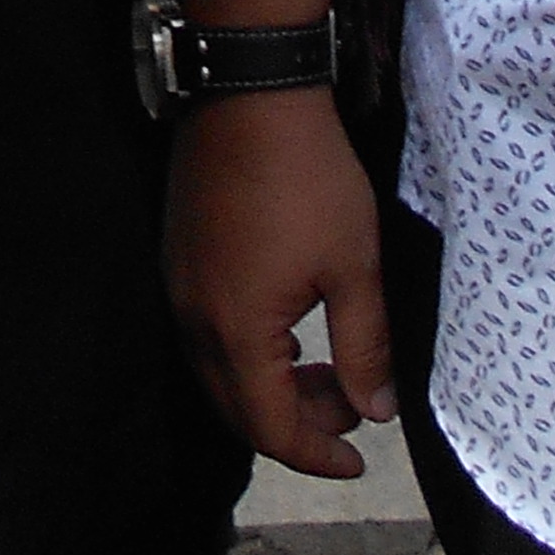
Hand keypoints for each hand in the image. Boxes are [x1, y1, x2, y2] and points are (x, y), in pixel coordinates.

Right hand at [168, 85, 399, 480]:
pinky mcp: (179, 259)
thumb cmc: (310, 178)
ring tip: (328, 371)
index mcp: (237, 330)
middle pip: (237, 409)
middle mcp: (195, 319)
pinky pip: (207, 336)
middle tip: (353, 407)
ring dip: (272, 389)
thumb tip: (375, 412)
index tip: (359, 462)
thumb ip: (365, 346)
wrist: (250, 93)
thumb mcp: (354, 265)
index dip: (315, 456)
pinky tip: (288, 334)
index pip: (269, 427)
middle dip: (297, 423)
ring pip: (219, 373)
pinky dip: (248, 356)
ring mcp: (180, 287)